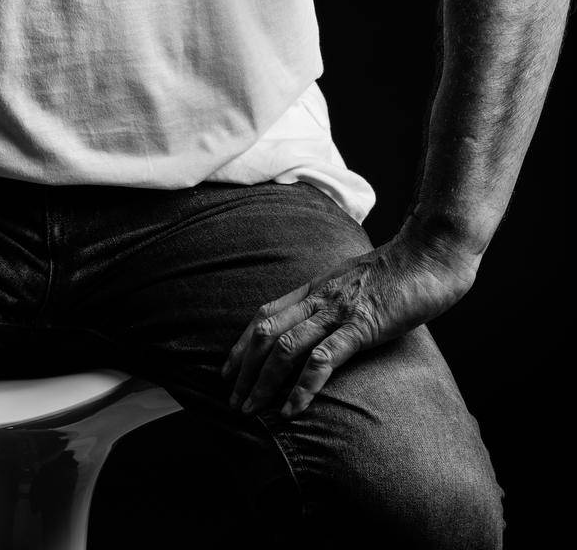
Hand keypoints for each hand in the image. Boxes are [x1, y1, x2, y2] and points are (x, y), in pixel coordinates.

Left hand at [222, 224, 479, 419]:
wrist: (431, 251)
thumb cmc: (401, 271)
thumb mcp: (358, 283)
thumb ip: (339, 300)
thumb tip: (328, 324)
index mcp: (317, 287)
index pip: (266, 313)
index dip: (243, 343)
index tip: (229, 371)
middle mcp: (320, 297)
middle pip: (266, 332)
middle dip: (244, 369)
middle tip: (231, 401)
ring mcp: (339, 310)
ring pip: (286, 345)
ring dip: (263, 381)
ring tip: (250, 410)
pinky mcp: (363, 324)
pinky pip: (324, 357)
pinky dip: (303, 385)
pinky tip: (292, 408)